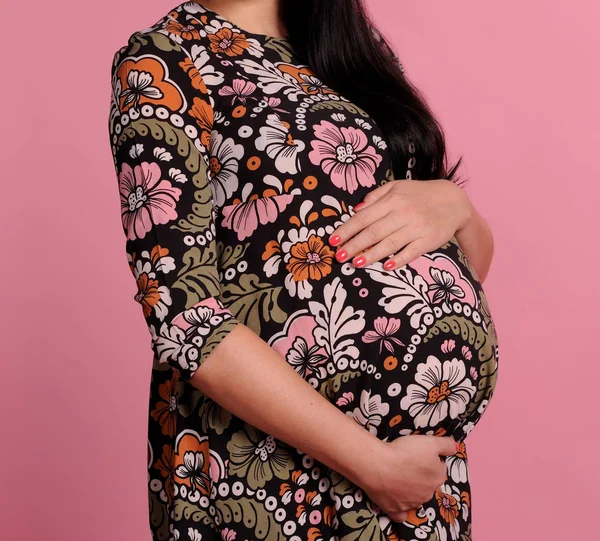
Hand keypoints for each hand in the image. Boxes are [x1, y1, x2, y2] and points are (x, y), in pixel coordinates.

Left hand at [328, 179, 473, 269]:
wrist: (454, 201)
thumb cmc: (420, 194)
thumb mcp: (397, 187)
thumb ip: (376, 197)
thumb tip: (355, 209)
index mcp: (393, 200)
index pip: (364, 217)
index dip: (347, 230)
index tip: (333, 240)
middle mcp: (403, 213)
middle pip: (373, 232)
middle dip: (353, 245)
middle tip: (338, 256)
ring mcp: (417, 227)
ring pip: (389, 243)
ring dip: (371, 255)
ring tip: (355, 263)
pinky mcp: (429, 240)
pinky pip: (411, 252)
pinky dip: (398, 260)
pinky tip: (385, 267)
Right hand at [358, 434, 458, 522]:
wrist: (379, 465)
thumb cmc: (405, 452)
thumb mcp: (430, 441)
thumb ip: (446, 445)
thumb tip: (455, 449)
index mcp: (438, 477)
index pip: (438, 468)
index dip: (429, 459)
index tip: (418, 454)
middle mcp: (428, 494)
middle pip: (427, 483)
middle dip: (421, 475)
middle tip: (407, 463)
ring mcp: (412, 504)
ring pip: (416, 497)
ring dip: (411, 489)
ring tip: (398, 476)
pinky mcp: (396, 510)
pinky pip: (402, 514)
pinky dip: (402, 509)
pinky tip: (398, 502)